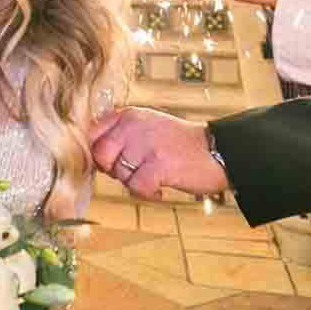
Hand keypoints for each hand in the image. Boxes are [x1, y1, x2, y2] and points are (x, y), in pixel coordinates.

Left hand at [90, 107, 226, 199]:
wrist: (218, 151)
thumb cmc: (181, 145)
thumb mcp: (147, 127)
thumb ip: (120, 136)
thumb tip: (95, 156)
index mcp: (128, 115)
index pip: (92, 134)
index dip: (98, 153)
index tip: (112, 163)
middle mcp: (133, 125)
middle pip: (100, 154)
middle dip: (113, 170)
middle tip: (135, 173)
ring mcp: (145, 144)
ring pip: (119, 173)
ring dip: (135, 183)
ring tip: (155, 178)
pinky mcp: (158, 164)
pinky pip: (136, 187)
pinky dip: (148, 194)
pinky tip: (161, 190)